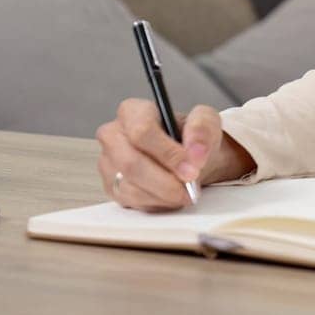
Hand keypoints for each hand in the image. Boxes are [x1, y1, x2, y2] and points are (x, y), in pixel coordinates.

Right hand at [95, 101, 253, 210]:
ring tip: (185, 192)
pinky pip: (131, 202)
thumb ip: (202, 128)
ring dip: (163, 194)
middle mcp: (113, 135)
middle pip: (131, 163)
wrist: (189, 159)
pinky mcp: (112, 187)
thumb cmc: (191, 137)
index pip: (142, 131)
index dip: (167, 153)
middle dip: (165, 180)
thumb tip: (195, 151)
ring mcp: (108, 163)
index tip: (190, 167)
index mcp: (132, 111)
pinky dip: (157, 203)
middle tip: (189, 186)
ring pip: (131, 187)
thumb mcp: (206, 122)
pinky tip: (171, 196)